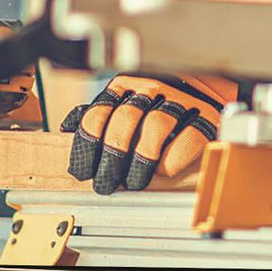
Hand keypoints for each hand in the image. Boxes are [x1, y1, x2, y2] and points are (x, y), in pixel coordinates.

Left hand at [61, 74, 237, 193]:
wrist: (202, 87)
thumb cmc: (154, 103)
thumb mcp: (123, 102)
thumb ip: (99, 115)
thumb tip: (67, 130)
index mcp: (125, 87)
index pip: (99, 113)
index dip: (88, 145)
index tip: (83, 171)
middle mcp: (151, 89)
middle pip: (126, 120)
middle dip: (112, 157)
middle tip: (106, 183)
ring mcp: (179, 101)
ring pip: (156, 126)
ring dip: (141, 159)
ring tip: (134, 181)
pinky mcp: (204, 115)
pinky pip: (189, 136)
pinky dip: (173, 157)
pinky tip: (163, 171)